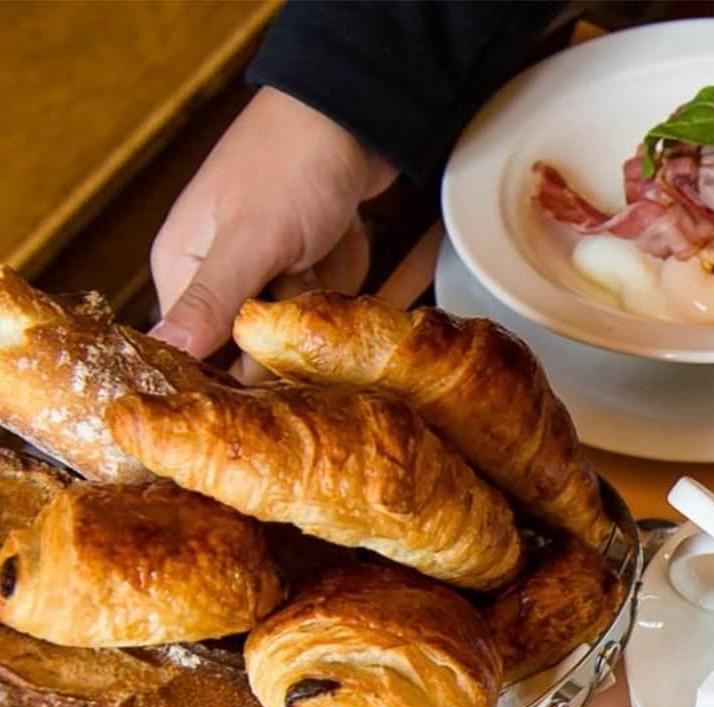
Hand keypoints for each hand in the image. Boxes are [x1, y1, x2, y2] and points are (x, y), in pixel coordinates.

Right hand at [149, 87, 397, 357]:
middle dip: (286, 341)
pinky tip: (343, 260)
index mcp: (182, 267)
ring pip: (292, 332)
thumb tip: (166, 349)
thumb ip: (212, 299)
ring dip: (318, 316)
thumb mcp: (250, 238)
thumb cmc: (292, 165)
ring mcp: (265, 270)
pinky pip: (321, 308)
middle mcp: (217, 274)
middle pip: (248, 347)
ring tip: (323, 270)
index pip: (195, 349)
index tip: (268, 387)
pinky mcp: (305, 266)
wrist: (354, 119)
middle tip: (307, 312)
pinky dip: (339, 294)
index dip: (232, 372)